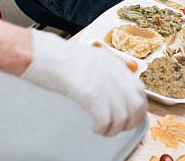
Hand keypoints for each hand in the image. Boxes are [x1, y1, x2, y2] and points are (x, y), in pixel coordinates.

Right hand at [20, 30, 145, 135]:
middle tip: (118, 127)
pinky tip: (95, 128)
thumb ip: (106, 72)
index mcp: (115, 64)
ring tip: (104, 130)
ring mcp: (104, 83)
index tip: (129, 116)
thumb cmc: (60, 58)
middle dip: (130, 122)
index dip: (137, 107)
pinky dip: (103, 128)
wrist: (44, 54)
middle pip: (137, 105)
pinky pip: (106, 120)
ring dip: (115, 129)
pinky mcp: (92, 94)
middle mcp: (114, 73)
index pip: (140, 90)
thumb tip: (114, 93)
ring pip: (123, 117)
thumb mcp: (91, 59)